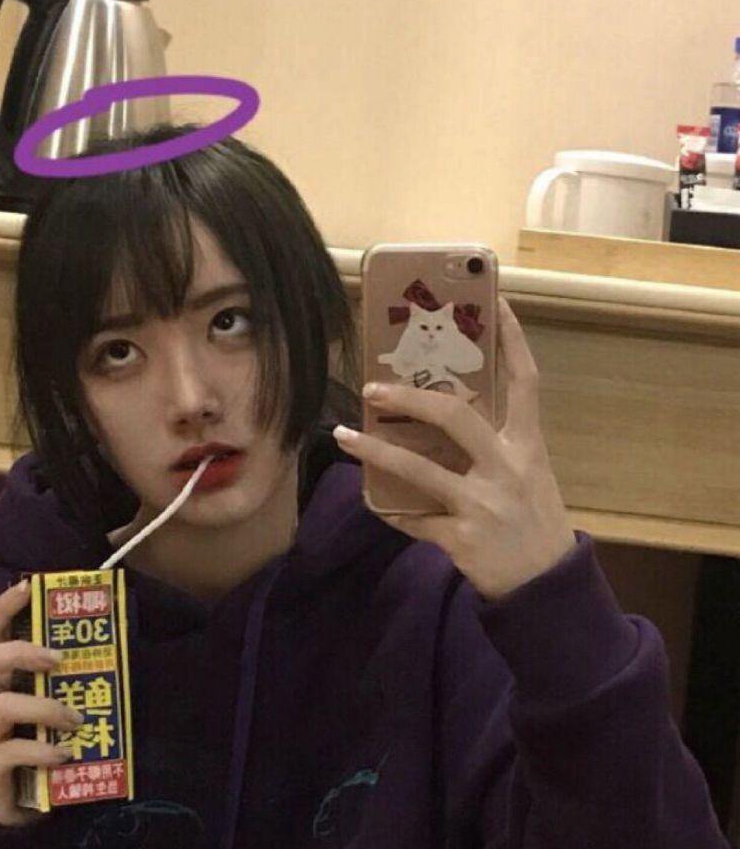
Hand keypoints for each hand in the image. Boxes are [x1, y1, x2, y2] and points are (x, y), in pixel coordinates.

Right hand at [0, 580, 83, 825]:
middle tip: (57, 658)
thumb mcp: (57, 699)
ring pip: (0, 706)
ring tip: (76, 719)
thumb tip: (117, 631)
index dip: (3, 605)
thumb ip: (72, 673)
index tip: (29, 585)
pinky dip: (41, 750)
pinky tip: (65, 754)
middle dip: (18, 652)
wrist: (26, 802)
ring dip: (45, 707)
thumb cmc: (43, 738)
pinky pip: (10, 752)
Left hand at [335, 297, 576, 599]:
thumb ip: (495, 445)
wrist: (548, 591)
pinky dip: (389, 509)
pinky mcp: (461, 539)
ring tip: (343, 435)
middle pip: (456, 417)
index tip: (497, 302)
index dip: (512, 340)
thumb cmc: (534, 522)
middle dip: (411, 398)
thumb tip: (443, 411)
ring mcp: (483, 505)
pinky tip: (372, 500)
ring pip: (419, 469)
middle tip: (373, 388)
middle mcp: (507, 468)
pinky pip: (412, 519)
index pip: (525, 381)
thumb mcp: (529, 474)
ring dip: (375, 451)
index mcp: (528, 446)